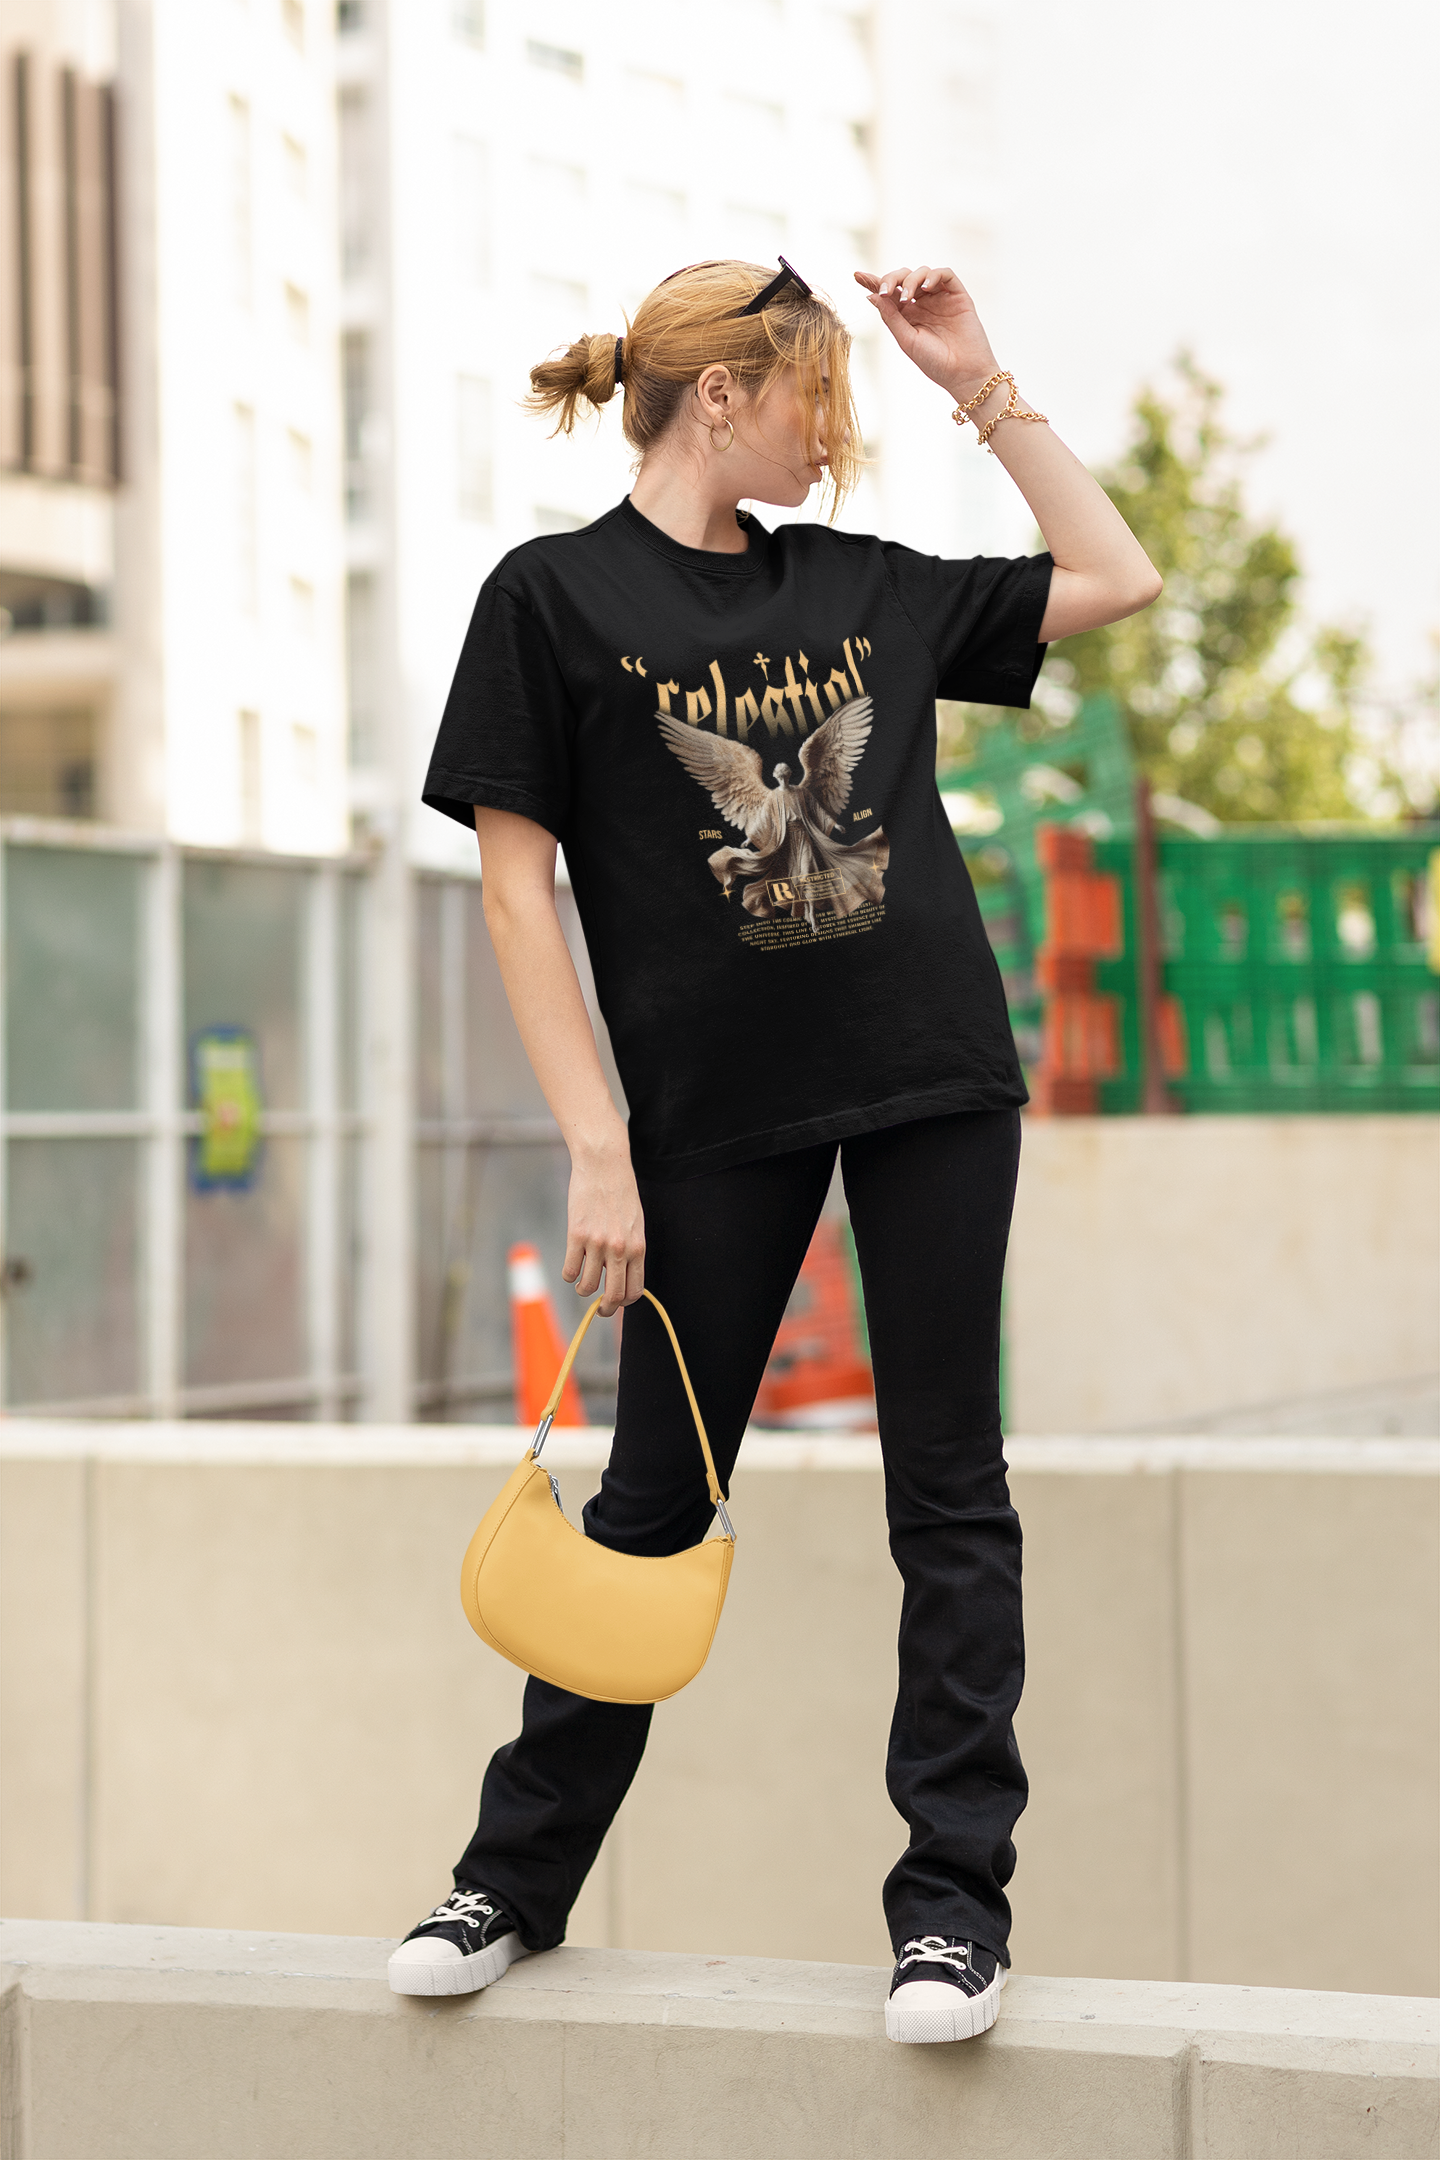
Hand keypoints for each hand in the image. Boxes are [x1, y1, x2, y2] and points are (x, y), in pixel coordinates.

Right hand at [562, 1136, 645, 1316]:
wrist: (604, 1165)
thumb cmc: (621, 1193)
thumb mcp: (634, 1223)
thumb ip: (630, 1249)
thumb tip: (619, 1276)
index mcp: (638, 1247)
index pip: (635, 1290)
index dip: (625, 1301)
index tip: (617, 1301)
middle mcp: (619, 1249)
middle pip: (613, 1296)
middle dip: (605, 1309)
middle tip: (599, 1309)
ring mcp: (597, 1243)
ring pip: (588, 1286)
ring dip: (583, 1290)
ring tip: (582, 1284)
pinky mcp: (576, 1235)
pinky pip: (570, 1270)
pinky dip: (569, 1275)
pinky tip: (571, 1268)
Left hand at [854, 266, 998, 401]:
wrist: (964, 373)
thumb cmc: (935, 363)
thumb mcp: (906, 339)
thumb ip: (891, 317)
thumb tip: (871, 296)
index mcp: (908, 315)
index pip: (888, 293)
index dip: (873, 282)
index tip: (857, 276)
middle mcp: (923, 303)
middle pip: (903, 277)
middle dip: (892, 278)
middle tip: (886, 290)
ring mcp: (940, 298)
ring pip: (922, 272)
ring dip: (911, 280)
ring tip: (908, 297)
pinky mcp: (958, 295)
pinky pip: (946, 274)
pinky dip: (934, 275)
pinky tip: (925, 288)